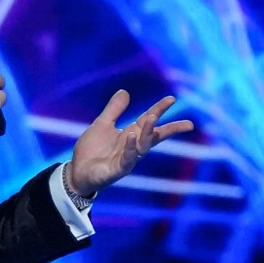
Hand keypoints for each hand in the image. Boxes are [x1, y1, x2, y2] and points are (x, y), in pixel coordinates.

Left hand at [67, 91, 194, 197]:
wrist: (76, 171)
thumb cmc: (91, 150)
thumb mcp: (102, 124)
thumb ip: (114, 110)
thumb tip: (125, 91)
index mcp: (131, 134)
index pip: (148, 120)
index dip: (159, 109)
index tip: (172, 99)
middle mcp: (133, 146)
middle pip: (154, 136)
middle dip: (170, 130)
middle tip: (187, 124)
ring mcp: (127, 159)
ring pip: (143, 146)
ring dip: (148, 132)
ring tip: (151, 118)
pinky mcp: (118, 170)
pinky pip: (128, 158)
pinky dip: (131, 148)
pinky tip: (131, 136)